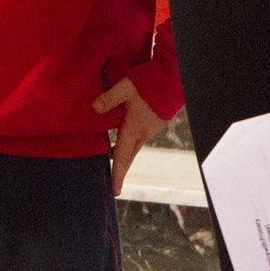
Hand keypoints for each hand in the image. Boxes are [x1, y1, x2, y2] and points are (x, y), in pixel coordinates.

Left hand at [93, 77, 167, 193]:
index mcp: (135, 129)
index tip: (116, 191)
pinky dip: (131, 140)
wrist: (175, 79)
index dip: (117, 174)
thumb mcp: (125, 88)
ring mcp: (152, 128)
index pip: (122, 157)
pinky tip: (126, 133)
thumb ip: (109, 99)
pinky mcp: (157, 121)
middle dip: (121, 168)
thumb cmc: (151, 84)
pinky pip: (141, 136)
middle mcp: (144, 132)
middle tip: (115, 181)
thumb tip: (94, 109)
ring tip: (112, 154)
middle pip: (129, 155)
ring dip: (124, 152)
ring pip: (135, 145)